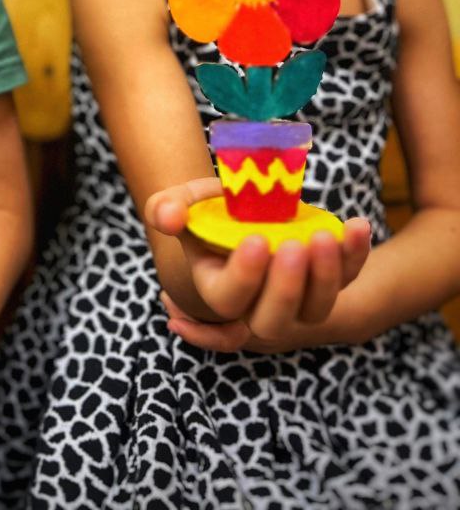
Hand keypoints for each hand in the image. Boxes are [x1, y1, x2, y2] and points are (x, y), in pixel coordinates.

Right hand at [146, 176, 370, 349]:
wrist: (243, 208)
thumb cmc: (211, 209)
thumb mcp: (185, 202)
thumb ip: (167, 207)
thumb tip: (169, 217)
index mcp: (217, 288)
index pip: (228, 301)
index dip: (244, 278)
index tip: (256, 240)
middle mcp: (256, 305)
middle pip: (273, 321)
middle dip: (286, 288)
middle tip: (292, 245)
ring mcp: (295, 298)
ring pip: (315, 310)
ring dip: (325, 278)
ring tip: (325, 237)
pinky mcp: (324, 280)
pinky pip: (346, 280)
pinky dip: (355, 256)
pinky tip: (357, 225)